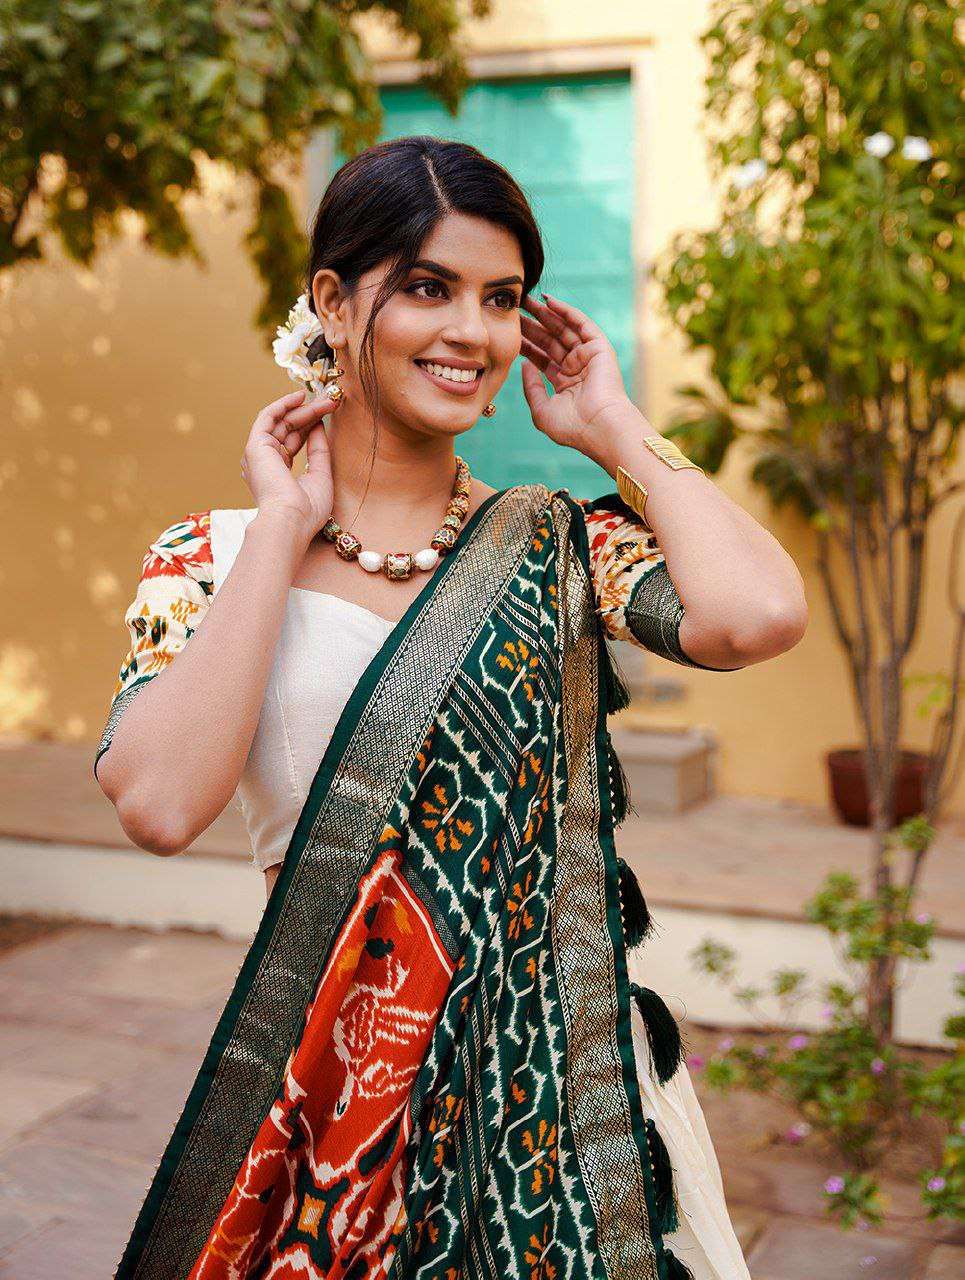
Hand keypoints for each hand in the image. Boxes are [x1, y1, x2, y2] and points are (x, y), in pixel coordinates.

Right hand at [240, 388, 339, 541]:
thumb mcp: (320, 475)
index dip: (311, 426)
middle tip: (331, 402)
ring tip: (326, 400)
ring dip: (304, 408)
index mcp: (277, 474)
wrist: (291, 520)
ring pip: (282, 422)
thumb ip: (318, 451)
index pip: (294, 442)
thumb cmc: (307, 510)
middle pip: (289, 430)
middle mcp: (264, 462)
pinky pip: (268, 417)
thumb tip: (318, 425)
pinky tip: (300, 396)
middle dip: (311, 414)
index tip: (329, 414)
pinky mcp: (256, 446)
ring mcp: (258, 454)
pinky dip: (283, 404)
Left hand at [519, 292, 632, 455]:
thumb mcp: (542, 410)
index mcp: (564, 383)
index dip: (525, 344)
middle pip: (550, 341)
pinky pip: (581, 324)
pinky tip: (549, 301)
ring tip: (527, 300)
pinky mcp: (599, 348)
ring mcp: (588, 357)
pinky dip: (566, 311)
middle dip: (532, 325)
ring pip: (563, 330)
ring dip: (546, 314)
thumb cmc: (572, 427)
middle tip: (515, 309)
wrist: (600, 428)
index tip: (509, 331)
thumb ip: (531, 388)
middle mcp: (577, 368)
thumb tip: (525, 365)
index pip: (541, 358)